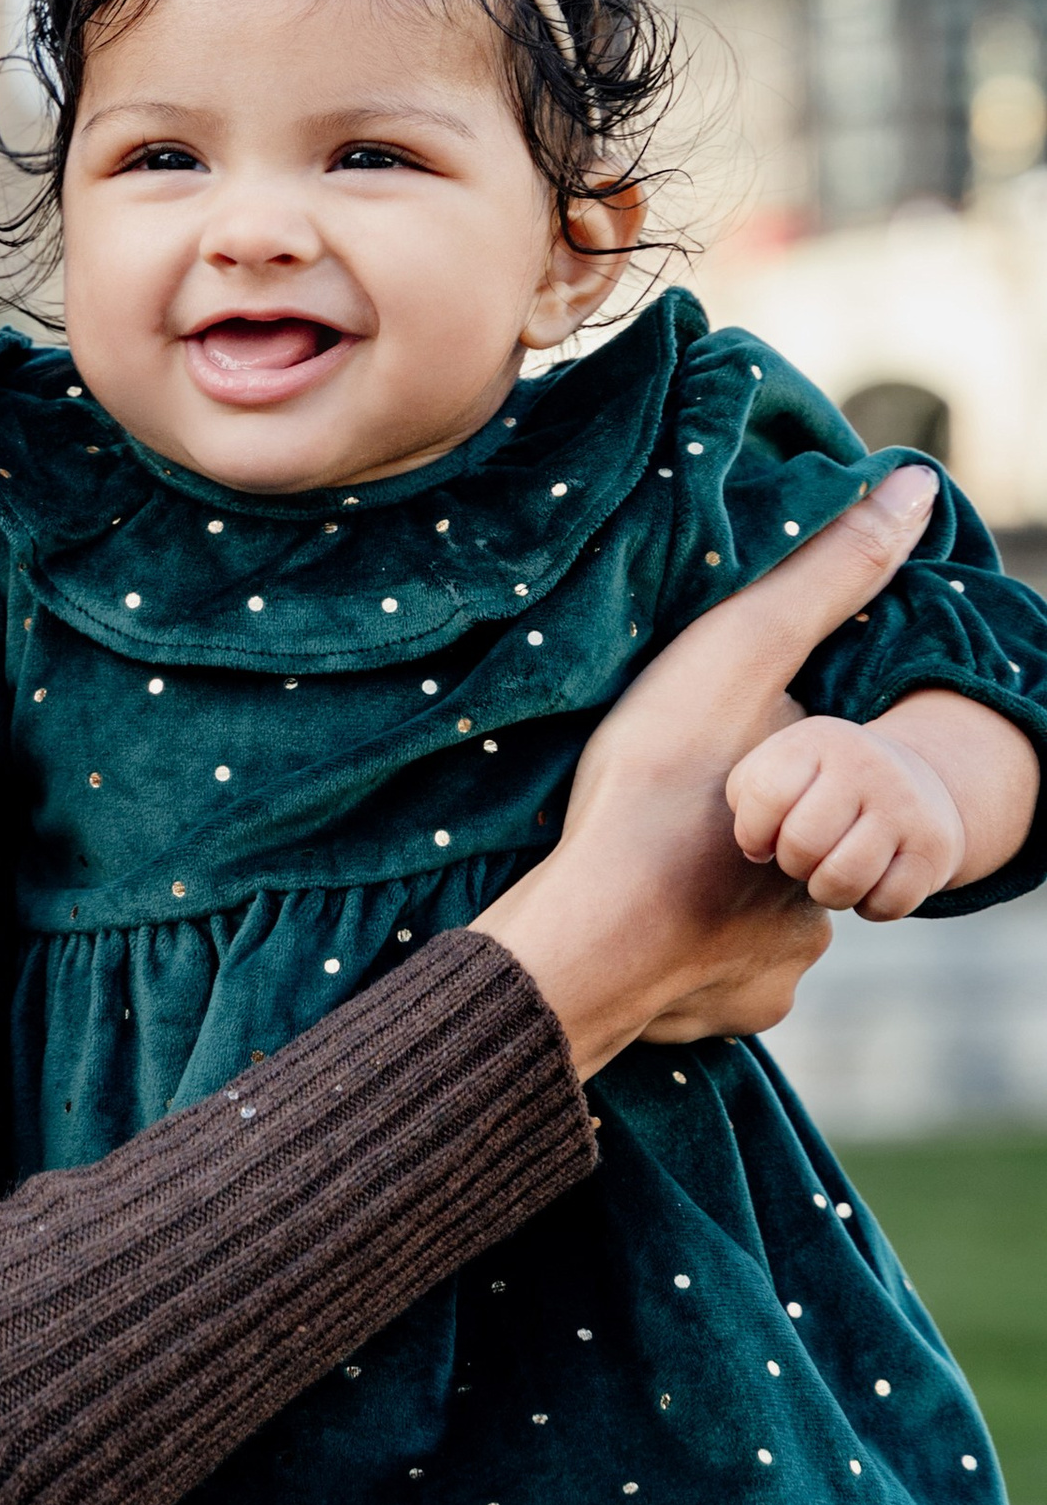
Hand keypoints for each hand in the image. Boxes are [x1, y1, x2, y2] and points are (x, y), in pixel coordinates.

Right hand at [471, 466, 938, 1074]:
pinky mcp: (730, 1017)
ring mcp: (779, 971)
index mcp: (831, 813)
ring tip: (644, 859)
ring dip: (712, 896)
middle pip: (789, 849)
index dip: (765, 759)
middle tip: (672, 808)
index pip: (817, 776)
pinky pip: (717, 978)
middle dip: (743, 834)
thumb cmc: (655, 789)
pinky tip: (641, 923)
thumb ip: (827, 574)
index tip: (710, 759)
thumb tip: (919, 487)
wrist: (585, 939)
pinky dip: (686, 954)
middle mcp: (826, 904)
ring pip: (753, 919)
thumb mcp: (736, 654)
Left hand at [728, 713, 962, 918]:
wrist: (915, 782)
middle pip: (802, 843)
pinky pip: (886, 904)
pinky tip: (869, 882)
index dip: (752, 833)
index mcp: (818, 741)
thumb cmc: (823, 784)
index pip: (766, 794)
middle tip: (803, 856)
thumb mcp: (784, 767)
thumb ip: (749, 797)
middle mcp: (867, 766)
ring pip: (842, 879)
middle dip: (792, 864)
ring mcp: (906, 806)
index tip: (762, 841)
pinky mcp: (935, 849)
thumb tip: (756, 851)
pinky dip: (869, 905)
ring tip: (830, 872)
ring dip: (826, 890)